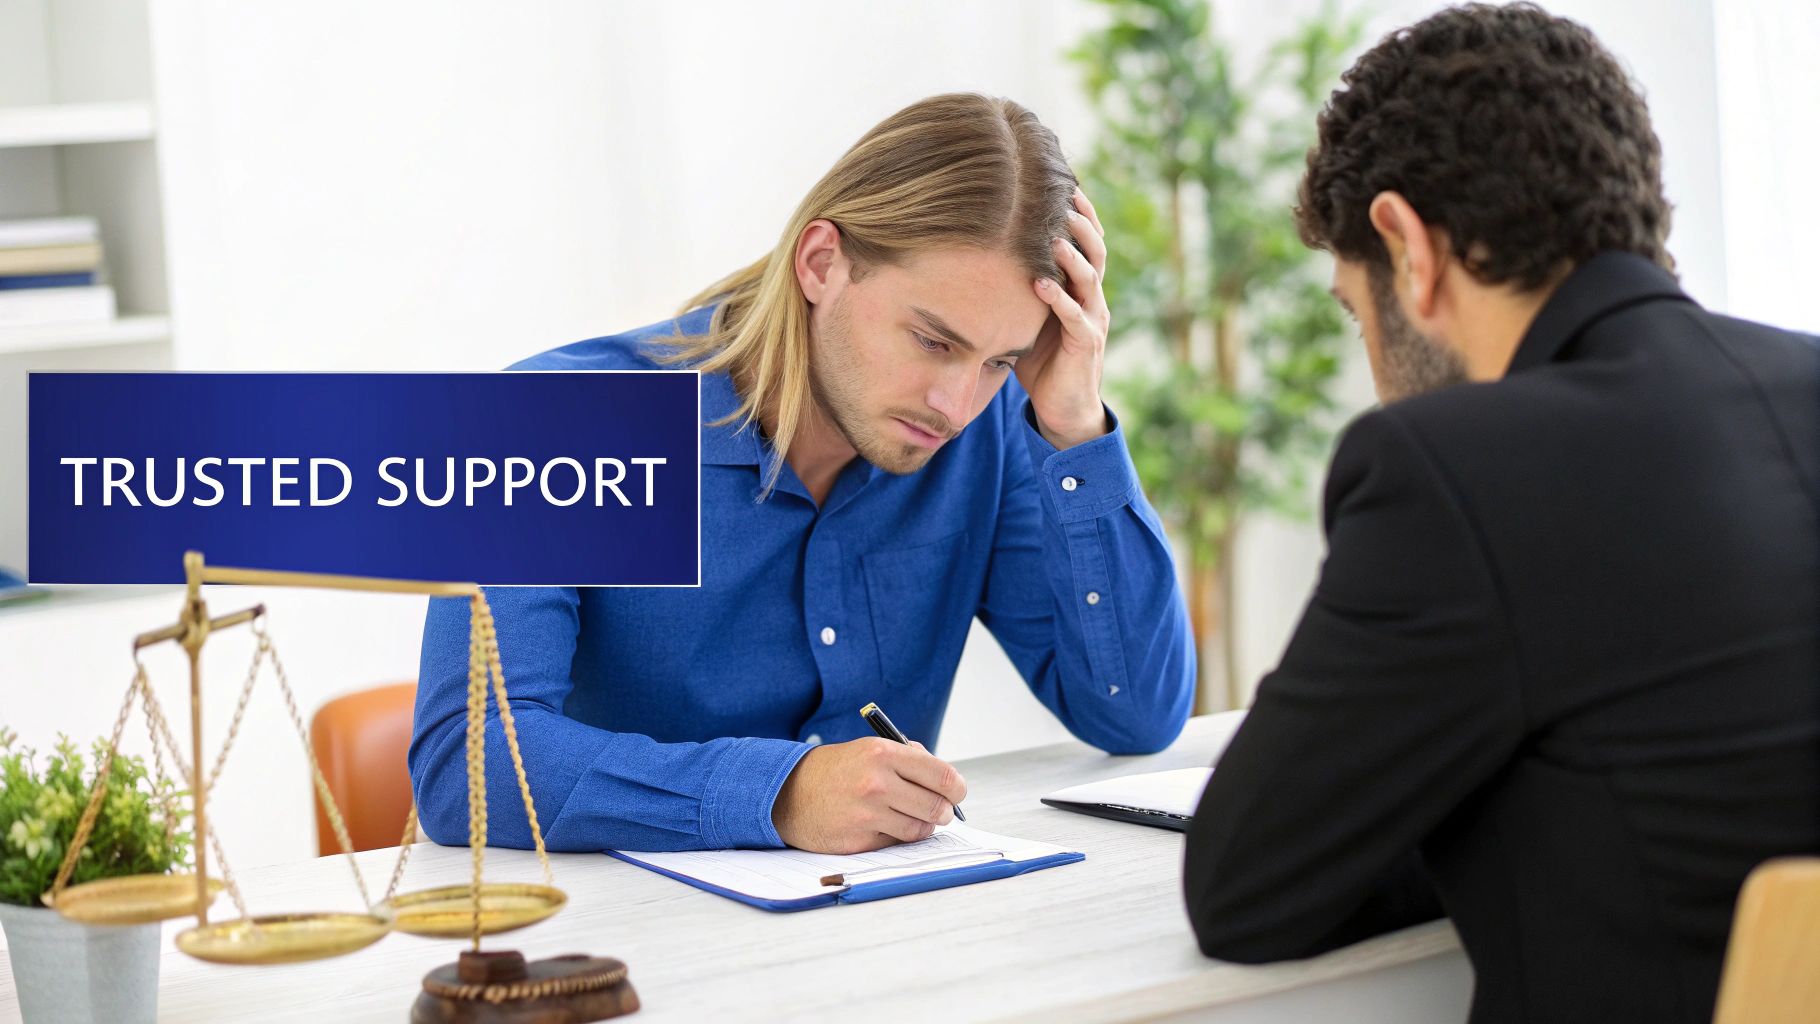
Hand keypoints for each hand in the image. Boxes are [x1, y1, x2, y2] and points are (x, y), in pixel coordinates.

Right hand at [771, 738, 967, 853]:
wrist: (789, 791)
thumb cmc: (838, 770)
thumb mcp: (871, 750)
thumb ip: (910, 760)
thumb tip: (948, 782)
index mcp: (884, 754)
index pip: (942, 776)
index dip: (957, 788)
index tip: (957, 792)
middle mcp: (877, 783)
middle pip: (937, 806)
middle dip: (945, 811)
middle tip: (942, 810)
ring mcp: (867, 814)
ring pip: (920, 829)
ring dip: (924, 826)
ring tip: (914, 818)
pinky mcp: (859, 840)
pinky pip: (896, 843)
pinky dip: (898, 837)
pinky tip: (887, 826)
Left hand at [1018, 187, 1112, 449]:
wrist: (1062, 409)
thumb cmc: (1040, 361)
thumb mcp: (1026, 317)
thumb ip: (1014, 289)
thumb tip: (972, 258)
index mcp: (1079, 289)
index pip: (1086, 242)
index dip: (1078, 214)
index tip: (1061, 184)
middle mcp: (1091, 299)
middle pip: (1095, 251)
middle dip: (1080, 223)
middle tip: (1064, 195)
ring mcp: (1092, 321)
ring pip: (1089, 279)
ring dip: (1072, 256)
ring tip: (1055, 235)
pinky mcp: (1085, 346)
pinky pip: (1075, 318)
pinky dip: (1058, 300)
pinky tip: (1041, 284)